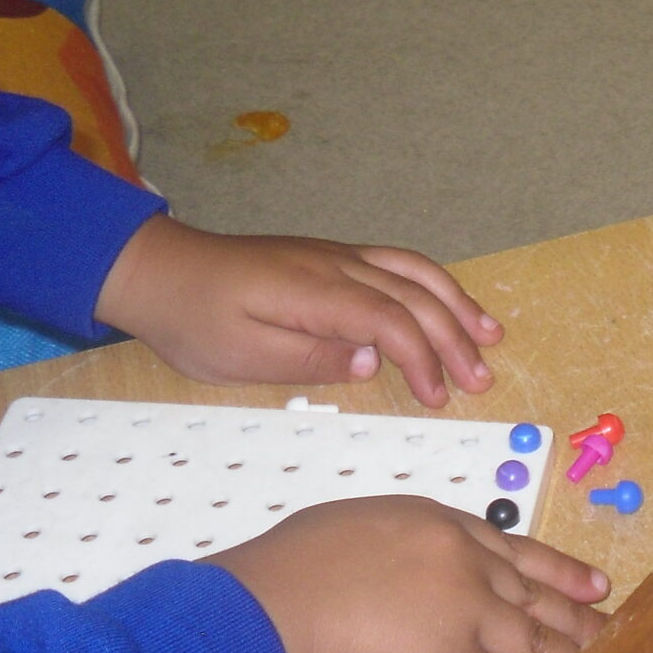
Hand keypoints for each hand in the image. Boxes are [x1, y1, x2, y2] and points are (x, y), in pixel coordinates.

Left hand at [95, 215, 502, 407]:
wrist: (162, 271)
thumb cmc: (195, 320)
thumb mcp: (240, 356)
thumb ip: (310, 359)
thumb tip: (373, 363)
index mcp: (315, 291)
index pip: (389, 320)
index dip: (423, 358)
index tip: (440, 397)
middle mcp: (338, 264)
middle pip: (414, 295)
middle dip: (454, 338)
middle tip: (481, 381)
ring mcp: (340, 255)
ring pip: (416, 272)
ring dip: (458, 304)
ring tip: (491, 336)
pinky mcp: (336, 257)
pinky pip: (400, 264)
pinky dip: (435, 285)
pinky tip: (450, 303)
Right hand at [217, 497, 607, 652]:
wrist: (269, 611)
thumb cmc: (291, 569)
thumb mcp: (356, 527)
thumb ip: (400, 548)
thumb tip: (409, 571)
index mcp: (441, 525)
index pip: (515, 550)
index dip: (558, 569)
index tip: (594, 581)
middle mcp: (465, 564)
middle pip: (535, 594)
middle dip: (577, 614)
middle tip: (613, 626)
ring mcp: (464, 615)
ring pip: (532, 640)